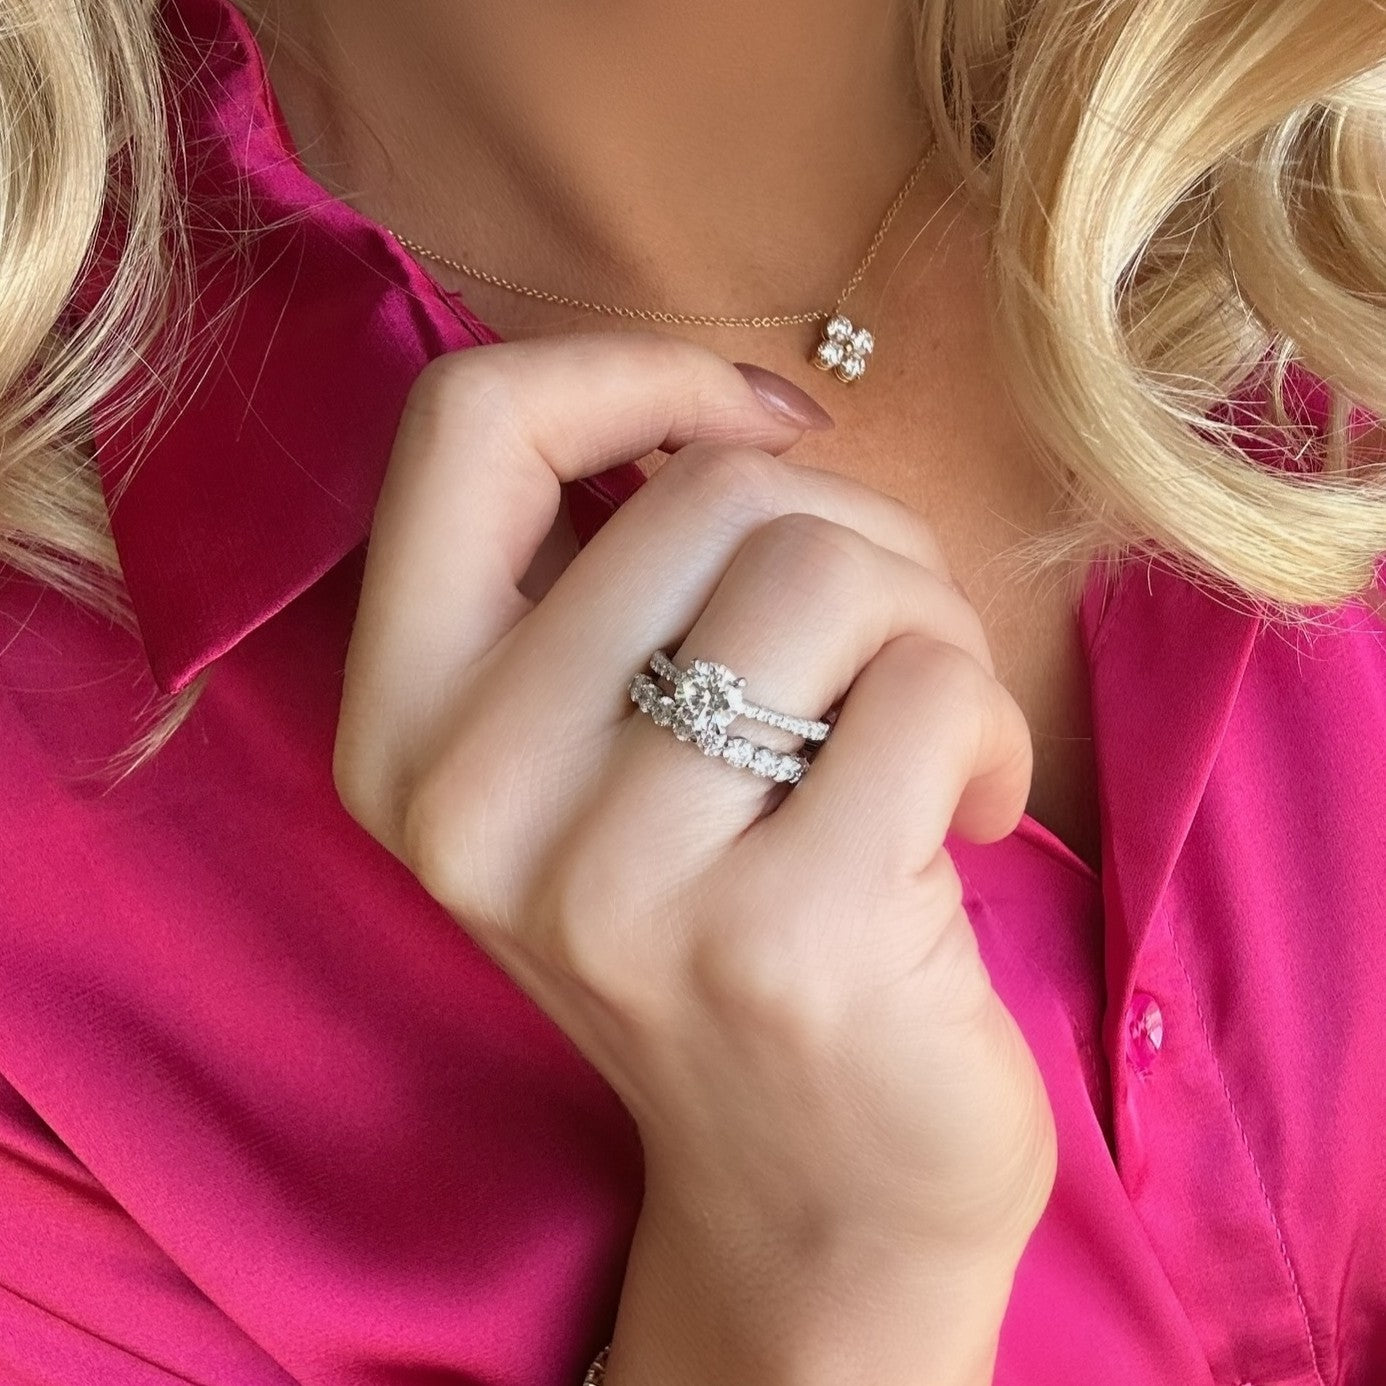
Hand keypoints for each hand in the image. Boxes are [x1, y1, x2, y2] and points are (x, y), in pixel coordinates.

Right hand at [335, 331, 1056, 1383]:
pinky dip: (984, 719)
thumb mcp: (606, 757)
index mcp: (405, 731)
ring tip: (926, 729)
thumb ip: (619, 582)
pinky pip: (926, 685)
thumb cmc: (729, 926)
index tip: (758, 424)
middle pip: (706, 495)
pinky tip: (965, 809)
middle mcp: (468, 805)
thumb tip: (730, 414)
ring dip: (927, 622)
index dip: (636, 375)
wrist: (810, 1186)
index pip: (465, 429)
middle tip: (885, 646)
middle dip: (852, 534)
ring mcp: (614, 884)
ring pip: (825, 571)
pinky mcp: (778, 939)